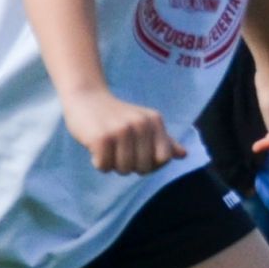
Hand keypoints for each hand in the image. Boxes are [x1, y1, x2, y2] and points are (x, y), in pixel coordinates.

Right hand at [64, 87, 185, 176]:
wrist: (85, 98)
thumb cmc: (115, 116)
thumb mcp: (143, 124)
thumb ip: (164, 141)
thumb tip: (183, 155)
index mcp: (155, 121)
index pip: (164, 159)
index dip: (150, 163)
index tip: (137, 152)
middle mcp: (141, 124)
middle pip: (143, 168)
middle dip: (129, 165)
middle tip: (118, 147)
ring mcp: (121, 130)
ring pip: (123, 170)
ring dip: (112, 164)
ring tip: (107, 146)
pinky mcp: (101, 137)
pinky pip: (104, 167)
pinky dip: (98, 162)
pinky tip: (95, 146)